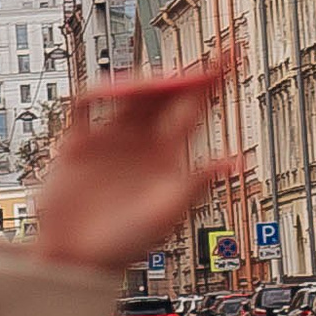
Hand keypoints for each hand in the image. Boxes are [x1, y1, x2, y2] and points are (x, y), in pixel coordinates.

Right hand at [30, 66, 241, 274]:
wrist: (78, 260)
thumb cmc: (126, 245)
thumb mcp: (166, 213)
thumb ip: (196, 183)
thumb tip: (237, 162)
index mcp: (168, 155)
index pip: (195, 108)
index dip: (212, 80)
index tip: (230, 54)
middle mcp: (143, 141)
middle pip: (166, 93)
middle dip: (181, 72)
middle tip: (195, 57)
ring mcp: (111, 138)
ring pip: (131, 93)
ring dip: (144, 80)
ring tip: (156, 81)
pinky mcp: (79, 143)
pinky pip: (86, 106)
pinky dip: (97, 92)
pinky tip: (109, 88)